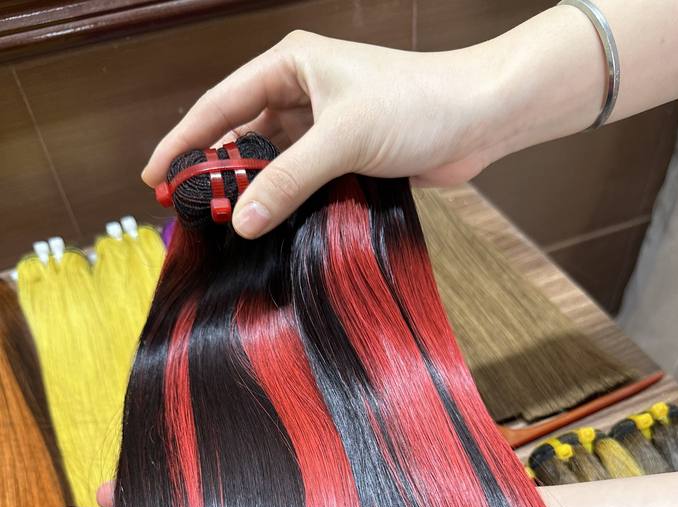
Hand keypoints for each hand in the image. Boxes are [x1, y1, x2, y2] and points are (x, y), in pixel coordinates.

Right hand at [142, 32, 506, 237]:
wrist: (478, 118)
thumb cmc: (416, 104)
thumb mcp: (342, 139)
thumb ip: (287, 180)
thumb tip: (239, 220)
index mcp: (291, 65)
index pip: (221, 103)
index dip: (185, 140)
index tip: (156, 175)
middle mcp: (302, 92)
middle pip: (243, 135)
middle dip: (216, 172)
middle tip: (188, 212)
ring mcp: (324, 127)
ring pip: (272, 163)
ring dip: (252, 192)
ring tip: (223, 227)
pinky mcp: (345, 156)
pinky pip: (301, 182)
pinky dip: (285, 202)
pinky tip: (268, 226)